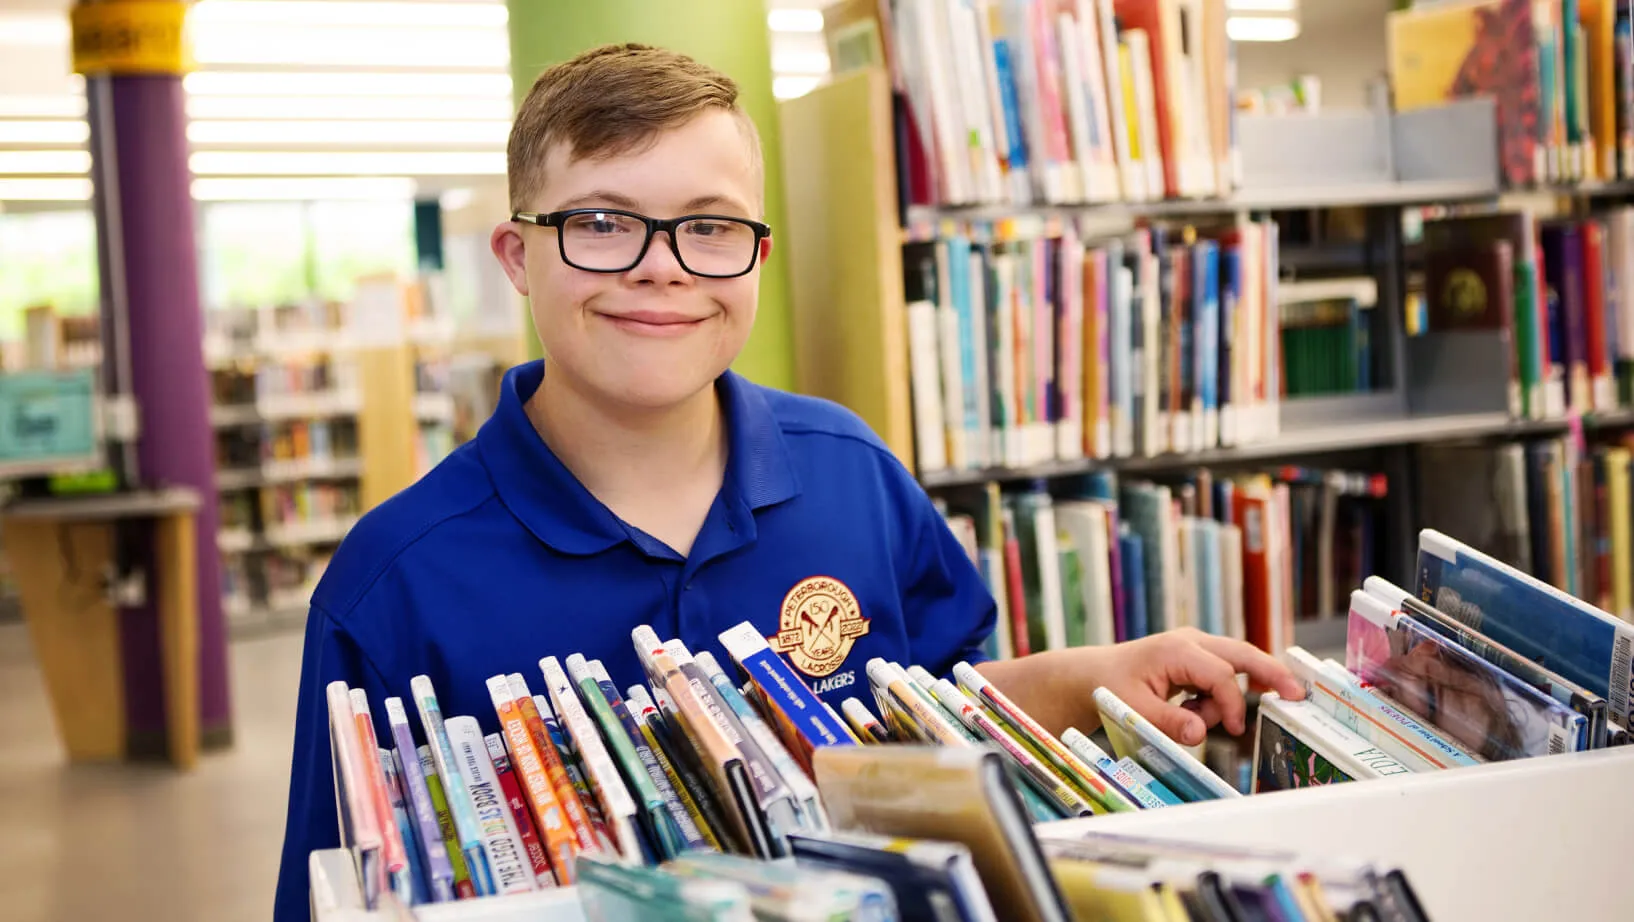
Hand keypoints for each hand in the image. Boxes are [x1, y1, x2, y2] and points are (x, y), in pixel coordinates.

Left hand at [1092, 627, 1304, 745]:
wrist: (1094, 675)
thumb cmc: (1111, 688)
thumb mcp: (1135, 709)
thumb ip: (1168, 723)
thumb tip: (1200, 734)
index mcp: (1177, 649)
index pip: (1222, 675)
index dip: (1232, 704)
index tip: (1236, 729)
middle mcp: (1191, 641)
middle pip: (1243, 654)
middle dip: (1272, 672)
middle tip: (1298, 694)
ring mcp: (1195, 646)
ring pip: (1235, 666)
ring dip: (1226, 697)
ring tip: (1193, 714)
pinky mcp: (1197, 657)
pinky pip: (1222, 675)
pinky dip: (1217, 695)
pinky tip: (1192, 707)